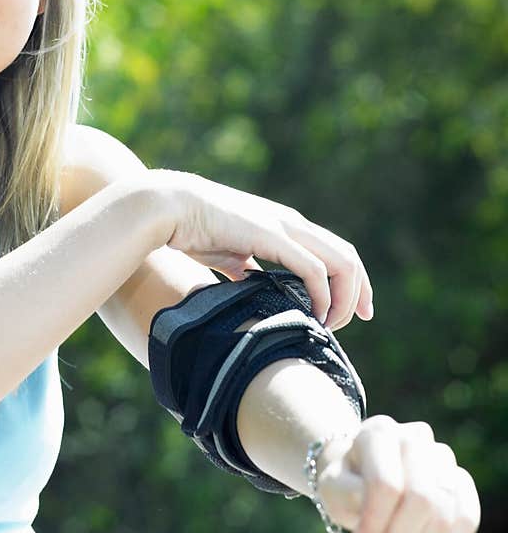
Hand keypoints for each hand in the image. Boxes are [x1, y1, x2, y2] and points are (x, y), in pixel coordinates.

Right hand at [147, 168, 372, 327]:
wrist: (171, 208)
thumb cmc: (194, 229)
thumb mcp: (229, 253)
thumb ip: (246, 268)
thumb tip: (252, 289)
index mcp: (285, 226)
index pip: (334, 251)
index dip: (351, 281)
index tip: (353, 310)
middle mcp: (292, 223)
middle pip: (347, 256)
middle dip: (360, 291)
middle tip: (361, 319)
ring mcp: (284, 227)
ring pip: (340, 262)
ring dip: (344, 298)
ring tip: (330, 324)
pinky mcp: (272, 236)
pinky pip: (313, 269)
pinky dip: (322, 295)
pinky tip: (313, 314)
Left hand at [314, 415, 480, 532]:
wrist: (364, 476)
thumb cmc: (345, 483)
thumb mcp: (333, 487)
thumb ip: (349, 495)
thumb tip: (372, 515)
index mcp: (378, 433)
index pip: (385, 484)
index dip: (375, 523)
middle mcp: (414, 438)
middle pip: (421, 498)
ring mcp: (442, 457)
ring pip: (447, 510)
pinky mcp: (461, 479)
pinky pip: (467, 517)